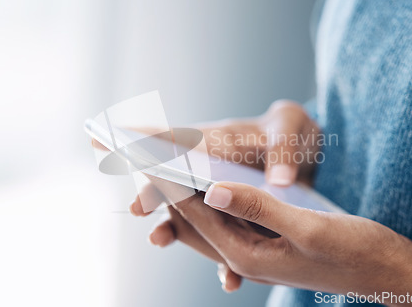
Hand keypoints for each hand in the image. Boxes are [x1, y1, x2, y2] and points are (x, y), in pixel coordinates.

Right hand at [129, 101, 319, 290]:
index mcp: (216, 142)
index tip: (105, 137)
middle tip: (137, 208)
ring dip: (172, 228)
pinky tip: (228, 280)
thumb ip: (284, 153)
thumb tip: (280, 182)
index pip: (173, 138)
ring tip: (157, 239)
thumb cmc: (292, 132)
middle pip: (172, 181)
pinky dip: (223, 262)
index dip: (139, 138)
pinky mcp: (235, 221)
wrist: (306, 156)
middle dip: (150, 192)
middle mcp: (208, 173)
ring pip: (189, 215)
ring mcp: (219, 199)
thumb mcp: (292, 130)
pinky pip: (224, 243)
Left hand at [147, 178, 411, 305]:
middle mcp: (243, 257)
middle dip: (166, 190)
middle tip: (140, 159)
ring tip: (161, 167)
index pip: (196, 215)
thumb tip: (213, 190)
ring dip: (184, 194)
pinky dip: (210, 200)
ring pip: (206, 221)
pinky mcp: (265, 242)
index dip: (169, 184)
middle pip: (192, 220)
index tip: (146, 156)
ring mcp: (253, 251)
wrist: (386, 268)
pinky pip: (226, 221)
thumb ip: (259, 210)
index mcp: (246, 256)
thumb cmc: (354, 251)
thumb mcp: (309, 229)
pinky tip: (205, 184)